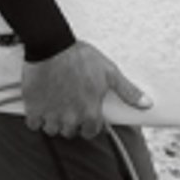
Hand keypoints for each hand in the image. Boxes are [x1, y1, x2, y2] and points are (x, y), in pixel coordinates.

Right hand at [19, 38, 146, 139]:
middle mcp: (70, 117)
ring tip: (55, 110)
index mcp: (89, 111)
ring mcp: (50, 113)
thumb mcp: (109, 73)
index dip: (89, 126)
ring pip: (52, 130)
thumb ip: (127, 91)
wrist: (51, 46)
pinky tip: (40, 109)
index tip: (86, 118)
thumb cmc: (80, 57)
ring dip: (54, 123)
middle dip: (71, 124)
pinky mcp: (33, 107)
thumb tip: (146, 103)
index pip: (91, 132)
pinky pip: (33, 124)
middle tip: (69, 110)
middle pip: (70, 132)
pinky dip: (36, 119)